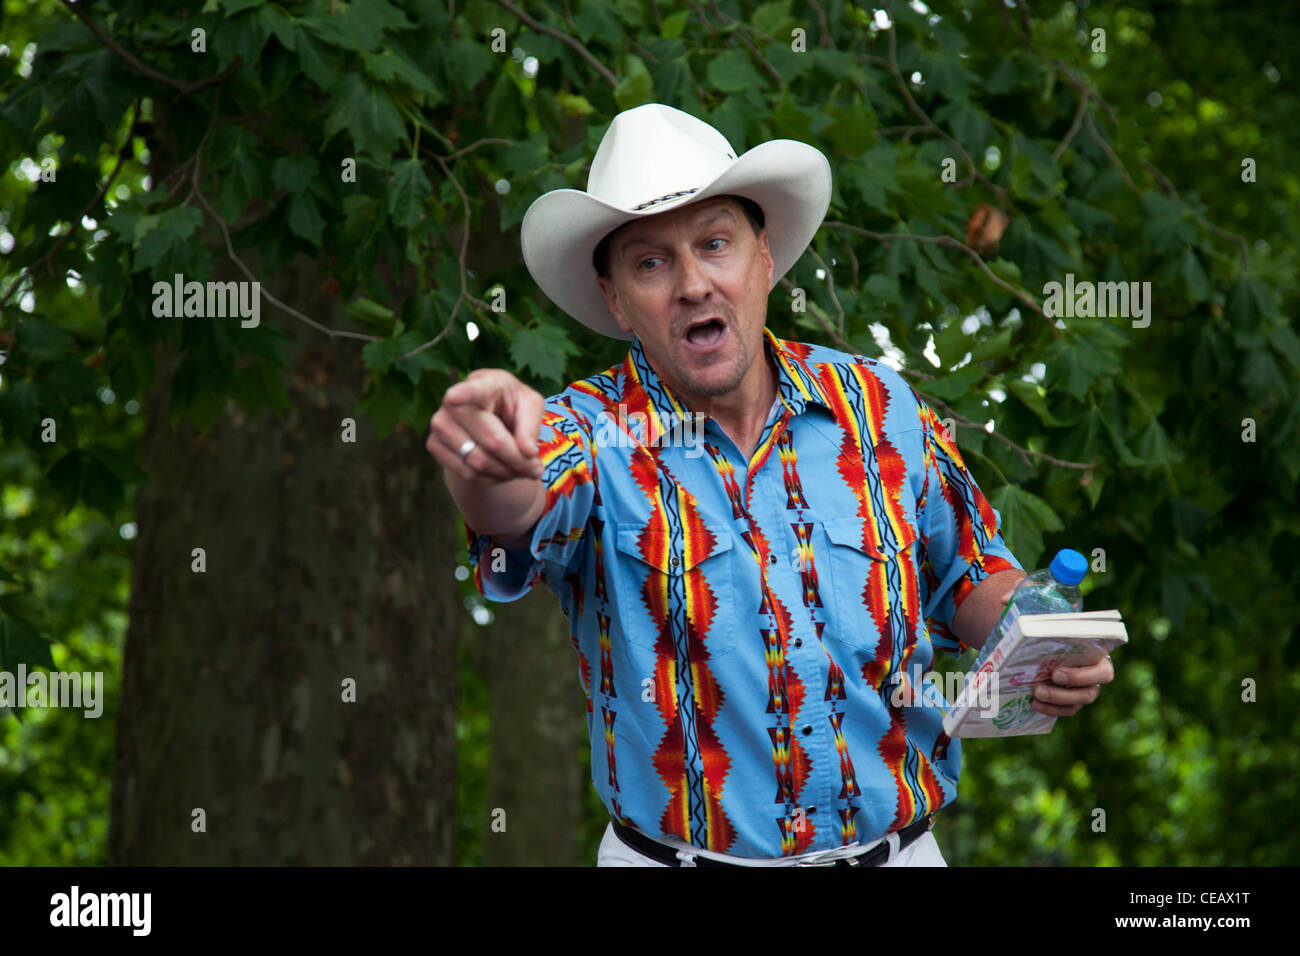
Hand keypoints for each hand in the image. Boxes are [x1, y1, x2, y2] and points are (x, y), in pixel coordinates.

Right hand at [427, 368, 545, 482]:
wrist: (489, 415)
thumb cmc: (513, 406)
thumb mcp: (531, 407)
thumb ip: (531, 427)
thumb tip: (527, 453)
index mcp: (483, 383)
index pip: (471, 390)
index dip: (462, 394)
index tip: (454, 396)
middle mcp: (453, 402)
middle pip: (491, 442)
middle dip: (519, 461)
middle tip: (537, 470)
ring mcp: (440, 424)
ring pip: (478, 462)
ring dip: (507, 473)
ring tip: (521, 469)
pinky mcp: (433, 444)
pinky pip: (467, 474)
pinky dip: (491, 478)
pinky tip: (501, 470)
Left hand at [990, 586, 1115, 716]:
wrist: (1036, 640)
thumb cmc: (1044, 622)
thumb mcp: (1034, 605)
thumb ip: (1023, 595)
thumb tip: (1005, 600)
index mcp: (1094, 645)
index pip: (1103, 658)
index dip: (1087, 668)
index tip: (1059, 668)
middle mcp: (1094, 668)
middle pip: (1098, 681)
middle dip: (1076, 682)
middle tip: (1052, 676)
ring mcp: (1084, 686)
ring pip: (1084, 698)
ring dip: (1061, 698)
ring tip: (1037, 693)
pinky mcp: (1071, 699)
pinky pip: (1068, 710)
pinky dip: (1053, 710)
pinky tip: (1033, 704)